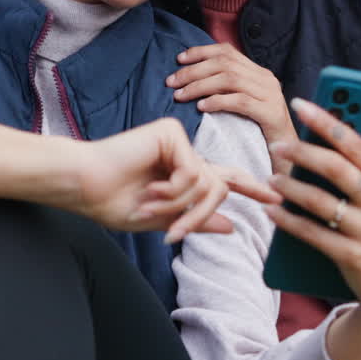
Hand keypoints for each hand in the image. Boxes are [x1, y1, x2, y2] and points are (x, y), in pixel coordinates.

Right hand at [73, 118, 280, 242]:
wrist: (84, 186)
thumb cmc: (111, 202)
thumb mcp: (161, 220)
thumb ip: (197, 221)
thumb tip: (232, 225)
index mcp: (182, 173)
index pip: (224, 180)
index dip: (252, 188)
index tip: (276, 198)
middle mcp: (184, 154)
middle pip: (219, 185)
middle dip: (203, 213)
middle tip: (195, 225)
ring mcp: (179, 141)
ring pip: (206, 184)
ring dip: (179, 206)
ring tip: (149, 206)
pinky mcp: (172, 133)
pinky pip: (193, 172)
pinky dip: (173, 190)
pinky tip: (150, 189)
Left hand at [167, 43, 297, 170]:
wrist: (289, 155)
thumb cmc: (260, 133)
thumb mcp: (244, 105)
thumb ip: (227, 90)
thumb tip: (192, 79)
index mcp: (259, 73)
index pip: (228, 51)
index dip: (201, 52)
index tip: (178, 59)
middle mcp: (266, 79)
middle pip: (225, 64)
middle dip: (194, 71)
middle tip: (171, 82)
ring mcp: (271, 95)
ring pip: (230, 79)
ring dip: (200, 86)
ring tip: (180, 96)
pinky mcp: (272, 113)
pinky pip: (240, 101)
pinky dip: (218, 101)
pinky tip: (201, 108)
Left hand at [264, 99, 360, 333]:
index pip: (356, 144)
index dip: (327, 122)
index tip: (300, 104)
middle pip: (337, 169)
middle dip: (303, 152)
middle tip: (278, 144)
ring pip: (322, 203)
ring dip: (291, 188)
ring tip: (272, 178)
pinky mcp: (353, 258)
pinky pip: (314, 235)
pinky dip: (290, 222)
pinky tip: (273, 211)